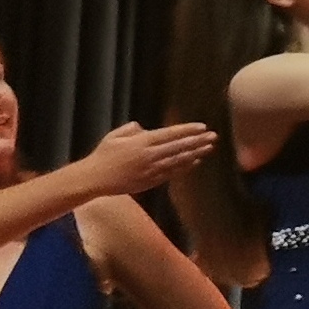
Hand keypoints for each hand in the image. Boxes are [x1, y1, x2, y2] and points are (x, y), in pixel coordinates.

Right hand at [74, 121, 217, 198]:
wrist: (95, 179)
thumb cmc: (103, 155)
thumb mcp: (115, 136)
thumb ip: (132, 130)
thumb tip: (144, 128)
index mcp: (142, 142)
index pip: (170, 134)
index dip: (188, 130)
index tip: (202, 127)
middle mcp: (150, 155)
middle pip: (179, 147)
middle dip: (198, 141)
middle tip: (214, 136)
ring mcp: (152, 169)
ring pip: (179, 160)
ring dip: (195, 153)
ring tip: (209, 148)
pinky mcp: (151, 181)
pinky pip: (172, 173)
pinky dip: (185, 167)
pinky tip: (195, 162)